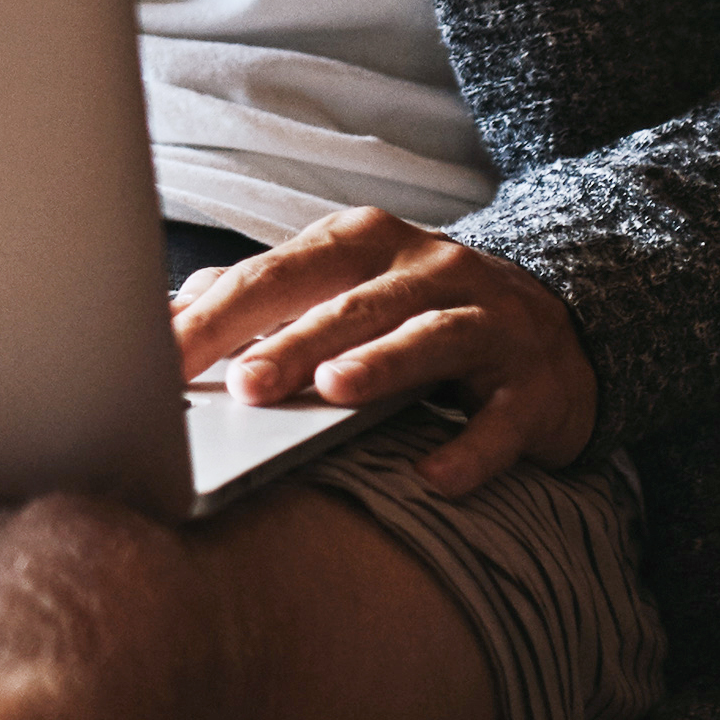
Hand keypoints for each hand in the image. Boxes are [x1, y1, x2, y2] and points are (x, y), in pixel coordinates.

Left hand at [170, 208, 597, 497]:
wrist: (557, 329)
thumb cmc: (418, 312)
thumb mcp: (343, 290)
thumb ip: (261, 299)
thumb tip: (166, 315)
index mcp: (363, 243)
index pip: (276, 274)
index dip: (217, 316)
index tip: (162, 358)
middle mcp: (427, 268)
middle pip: (347, 301)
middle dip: (290, 341)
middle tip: (240, 385)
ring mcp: (488, 319)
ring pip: (427, 336)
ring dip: (380, 365)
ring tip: (331, 392)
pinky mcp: (533, 382)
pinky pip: (502, 418)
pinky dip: (471, 447)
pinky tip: (435, 476)